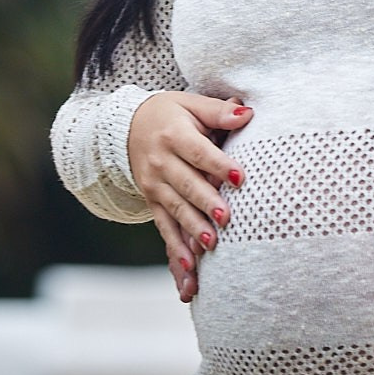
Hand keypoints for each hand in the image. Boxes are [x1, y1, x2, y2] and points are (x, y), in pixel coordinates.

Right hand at [127, 91, 250, 289]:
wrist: (126, 126)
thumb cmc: (170, 114)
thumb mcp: (191, 104)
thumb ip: (219, 112)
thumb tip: (247, 113)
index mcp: (174, 135)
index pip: (199, 152)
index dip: (218, 165)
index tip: (238, 177)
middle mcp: (161, 162)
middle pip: (187, 185)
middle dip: (205, 203)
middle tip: (226, 219)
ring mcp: (154, 185)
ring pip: (175, 210)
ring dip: (192, 229)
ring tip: (210, 245)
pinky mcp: (152, 202)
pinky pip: (164, 227)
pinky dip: (175, 249)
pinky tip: (189, 270)